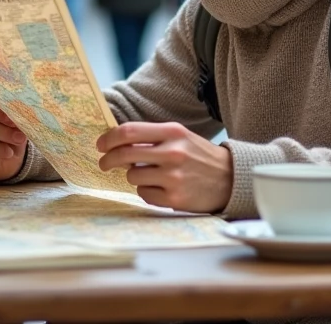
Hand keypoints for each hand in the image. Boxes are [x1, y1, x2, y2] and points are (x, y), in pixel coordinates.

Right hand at [0, 91, 26, 180]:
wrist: (12, 152)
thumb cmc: (10, 127)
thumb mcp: (14, 116)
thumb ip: (12, 111)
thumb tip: (18, 114)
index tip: (12, 118)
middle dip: (2, 132)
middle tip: (20, 137)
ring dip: (0, 148)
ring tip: (13, 150)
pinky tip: (3, 159)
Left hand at [97, 122, 232, 212]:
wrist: (230, 178)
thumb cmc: (199, 155)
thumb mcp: (180, 136)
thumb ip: (152, 137)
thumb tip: (116, 142)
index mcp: (172, 132)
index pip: (129, 131)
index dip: (109, 138)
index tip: (101, 145)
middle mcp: (172, 152)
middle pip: (124, 154)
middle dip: (108, 159)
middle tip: (104, 162)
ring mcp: (173, 177)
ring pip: (132, 176)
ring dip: (134, 176)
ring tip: (149, 175)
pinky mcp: (174, 198)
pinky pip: (144, 195)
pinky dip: (147, 191)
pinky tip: (160, 187)